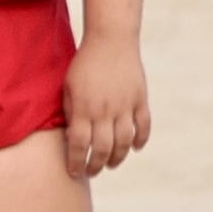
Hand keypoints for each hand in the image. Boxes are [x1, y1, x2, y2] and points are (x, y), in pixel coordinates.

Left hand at [62, 31, 152, 177]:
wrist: (111, 39)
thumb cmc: (84, 63)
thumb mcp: (68, 87)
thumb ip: (71, 112)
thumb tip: (72, 138)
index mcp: (84, 107)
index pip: (78, 144)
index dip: (76, 162)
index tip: (74, 172)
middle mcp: (105, 110)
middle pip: (101, 148)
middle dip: (95, 166)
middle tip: (92, 172)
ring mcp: (125, 105)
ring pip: (124, 142)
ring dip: (117, 158)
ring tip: (111, 164)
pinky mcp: (140, 99)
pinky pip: (143, 126)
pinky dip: (141, 140)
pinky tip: (135, 148)